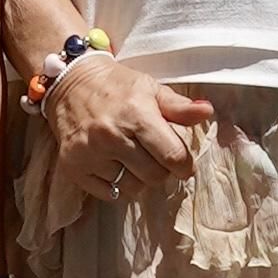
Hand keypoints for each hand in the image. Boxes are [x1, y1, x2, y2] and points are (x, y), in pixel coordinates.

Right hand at [38, 49, 214, 201]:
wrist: (71, 84)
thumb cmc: (117, 87)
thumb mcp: (151, 89)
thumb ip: (180, 107)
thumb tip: (207, 111)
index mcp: (136, 114)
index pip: (172, 156)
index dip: (184, 165)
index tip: (184, 164)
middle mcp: (111, 136)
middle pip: (154, 176)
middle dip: (162, 170)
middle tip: (156, 157)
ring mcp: (90, 154)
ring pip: (132, 188)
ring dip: (139, 178)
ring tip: (133, 159)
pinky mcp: (74, 168)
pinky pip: (109, 194)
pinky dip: (116, 185)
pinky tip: (115, 165)